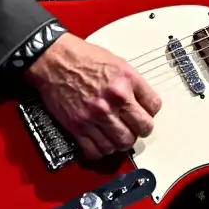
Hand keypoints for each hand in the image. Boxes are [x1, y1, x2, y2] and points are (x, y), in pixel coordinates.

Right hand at [24, 34, 162, 160]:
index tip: (146, 112)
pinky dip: (101, 151)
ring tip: (117, 135)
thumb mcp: (117, 62)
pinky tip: (101, 142)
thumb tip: (142, 101)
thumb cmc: (82, 58)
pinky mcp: (78, 126)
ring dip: (121, 142)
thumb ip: (132, 83)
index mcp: (125, 82)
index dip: (151, 111)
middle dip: (140, 130)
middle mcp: (113, 100)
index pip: (154, 107)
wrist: (54, 60)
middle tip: (134, 127)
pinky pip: (96, 150)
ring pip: (120, 144)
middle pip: (141, 129)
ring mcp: (95, 115)